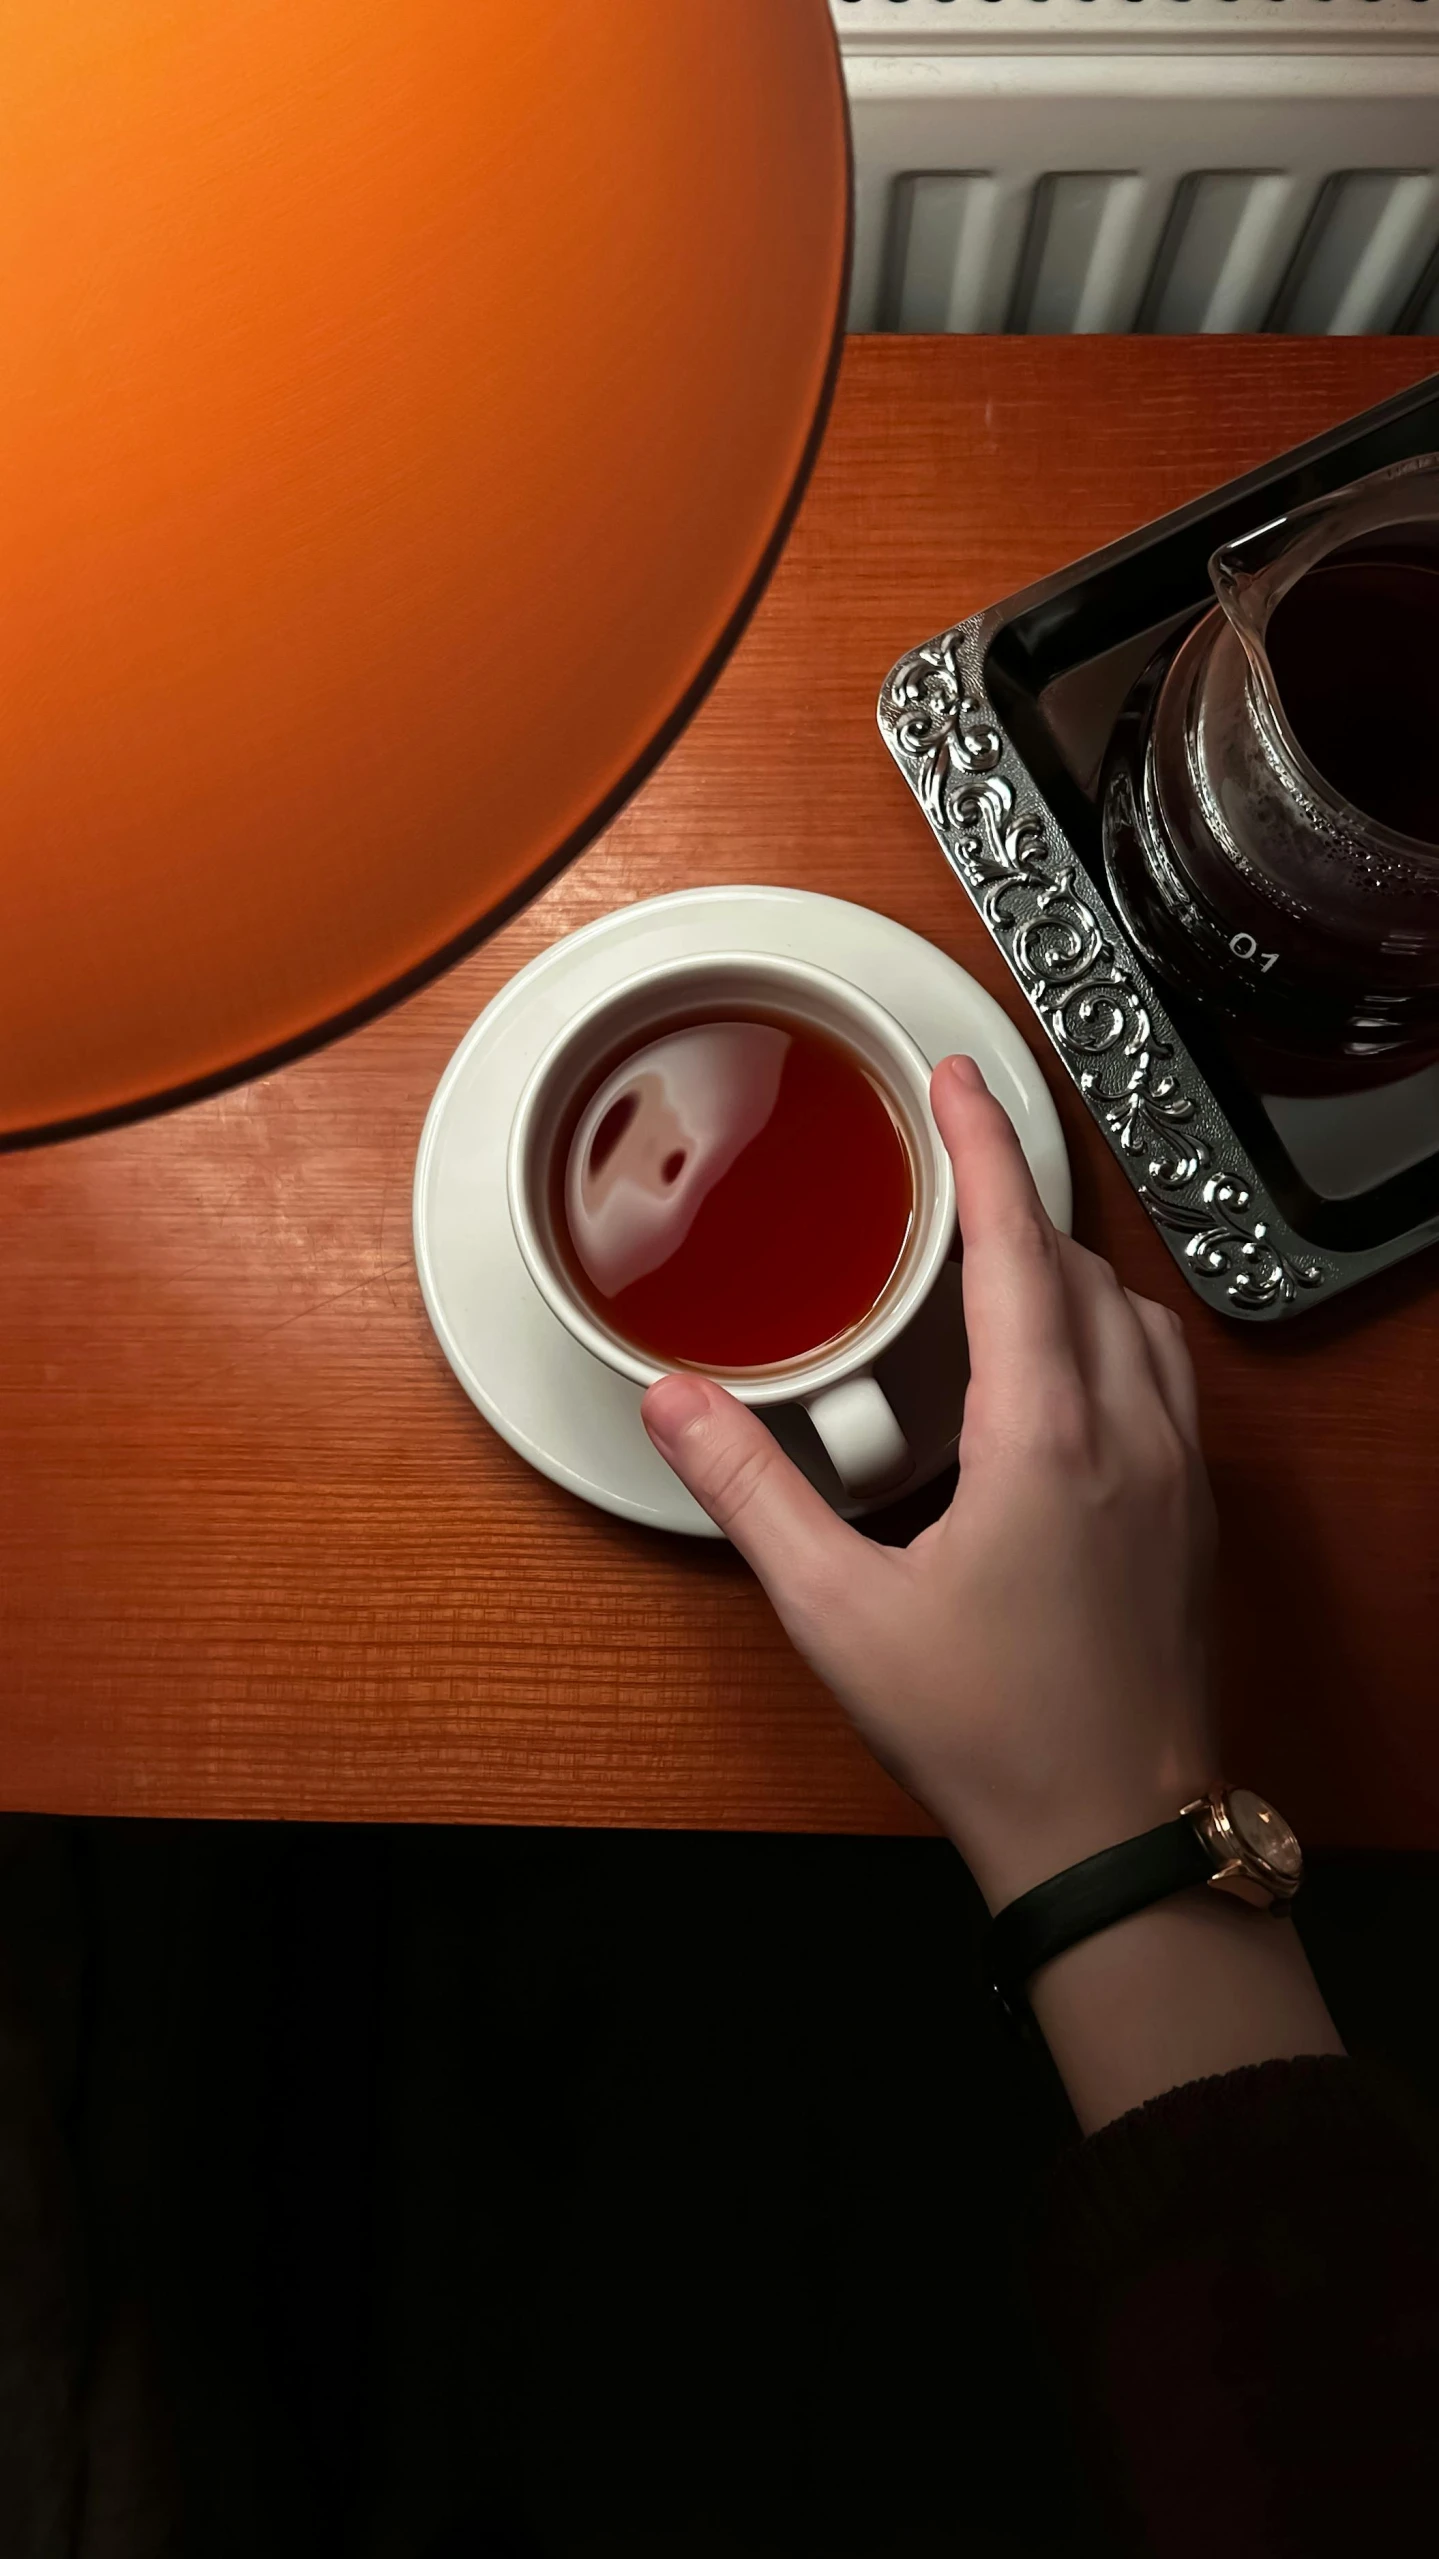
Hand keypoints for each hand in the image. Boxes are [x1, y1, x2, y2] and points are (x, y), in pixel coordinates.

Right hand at [642, 1053, 1215, 1912]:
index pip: (1020, 1247)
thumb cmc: (992, 1737)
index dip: (985, 1147)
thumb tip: (678, 1403)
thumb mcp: (838, 1613)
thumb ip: (750, 1494)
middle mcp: (1133, 1438)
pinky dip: (1114, 1335)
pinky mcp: (1195, 1520)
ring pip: (1140, 1319)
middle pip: (1085, 1269)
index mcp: (1048, 1438)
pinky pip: (1168, 1379)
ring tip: (1003, 1265)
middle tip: (954, 1173)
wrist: (1114, 1840)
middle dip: (1018, 1206)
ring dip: (1074, 1271)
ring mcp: (1180, 1478)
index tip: (960, 1081)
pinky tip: (1065, 1377)